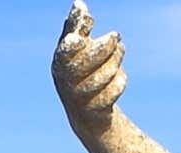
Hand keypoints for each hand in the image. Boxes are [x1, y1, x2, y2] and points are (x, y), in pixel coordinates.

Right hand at [53, 2, 129, 130]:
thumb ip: (77, 26)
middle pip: (83, 66)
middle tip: (116, 34)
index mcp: (60, 62)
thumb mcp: (78, 48)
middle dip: (102, 48)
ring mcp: (79, 98)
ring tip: (120, 49)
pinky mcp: (95, 111)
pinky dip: (120, 80)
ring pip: (100, 78)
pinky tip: (120, 75)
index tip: (81, 37)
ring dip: (114, 61)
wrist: (87, 113)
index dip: (72, 45)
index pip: (66, 52)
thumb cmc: (81, 71)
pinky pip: (111, 93)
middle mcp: (65, 81)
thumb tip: (78, 4)